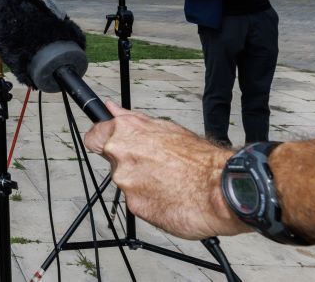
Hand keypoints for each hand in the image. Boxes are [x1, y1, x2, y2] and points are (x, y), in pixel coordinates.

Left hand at [83, 102, 249, 239]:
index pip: (93, 137)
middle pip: (112, 162)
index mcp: (125, 132)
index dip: (100, 142)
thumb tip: (111, 108)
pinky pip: (138, 202)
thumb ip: (131, 120)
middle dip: (129, 164)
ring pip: (127, 183)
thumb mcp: (164, 127)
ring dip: (142, 183)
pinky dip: (151, 201)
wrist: (221, 188)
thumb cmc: (198, 158)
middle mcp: (120, 155)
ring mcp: (126, 182)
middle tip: (156, 166)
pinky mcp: (135, 205)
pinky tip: (170, 196)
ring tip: (170, 181)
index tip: (106, 147)